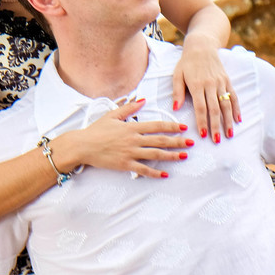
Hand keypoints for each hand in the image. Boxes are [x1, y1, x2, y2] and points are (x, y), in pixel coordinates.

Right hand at [55, 99, 189, 177]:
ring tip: (184, 156)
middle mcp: (134, 140)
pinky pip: (143, 169)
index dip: (172, 126)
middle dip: (178, 141)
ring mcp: (130, 153)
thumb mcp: (112, 115)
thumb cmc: (96, 130)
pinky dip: (154, 172)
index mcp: (132, 127)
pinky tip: (165, 174)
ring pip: (155, 155)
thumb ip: (129, 108)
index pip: (157, 126)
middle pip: (160, 141)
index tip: (183, 128)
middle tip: (191, 143)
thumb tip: (143, 100)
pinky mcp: (125, 165)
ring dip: (171, 156)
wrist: (82, 146)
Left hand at [171, 35, 237, 143]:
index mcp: (197, 84)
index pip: (200, 107)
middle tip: (217, 140)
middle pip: (215, 109)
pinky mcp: (227, 80)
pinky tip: (238, 119)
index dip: (202, 122)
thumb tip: (175, 109)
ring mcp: (220, 82)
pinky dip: (236, 108)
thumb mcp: (177, 75)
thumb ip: (177, 92)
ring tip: (229, 134)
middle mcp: (210, 84)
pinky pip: (233, 96)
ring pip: (226, 104)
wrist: (202, 46)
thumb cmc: (187, 63)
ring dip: (228, 120)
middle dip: (216, 126)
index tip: (202, 135)